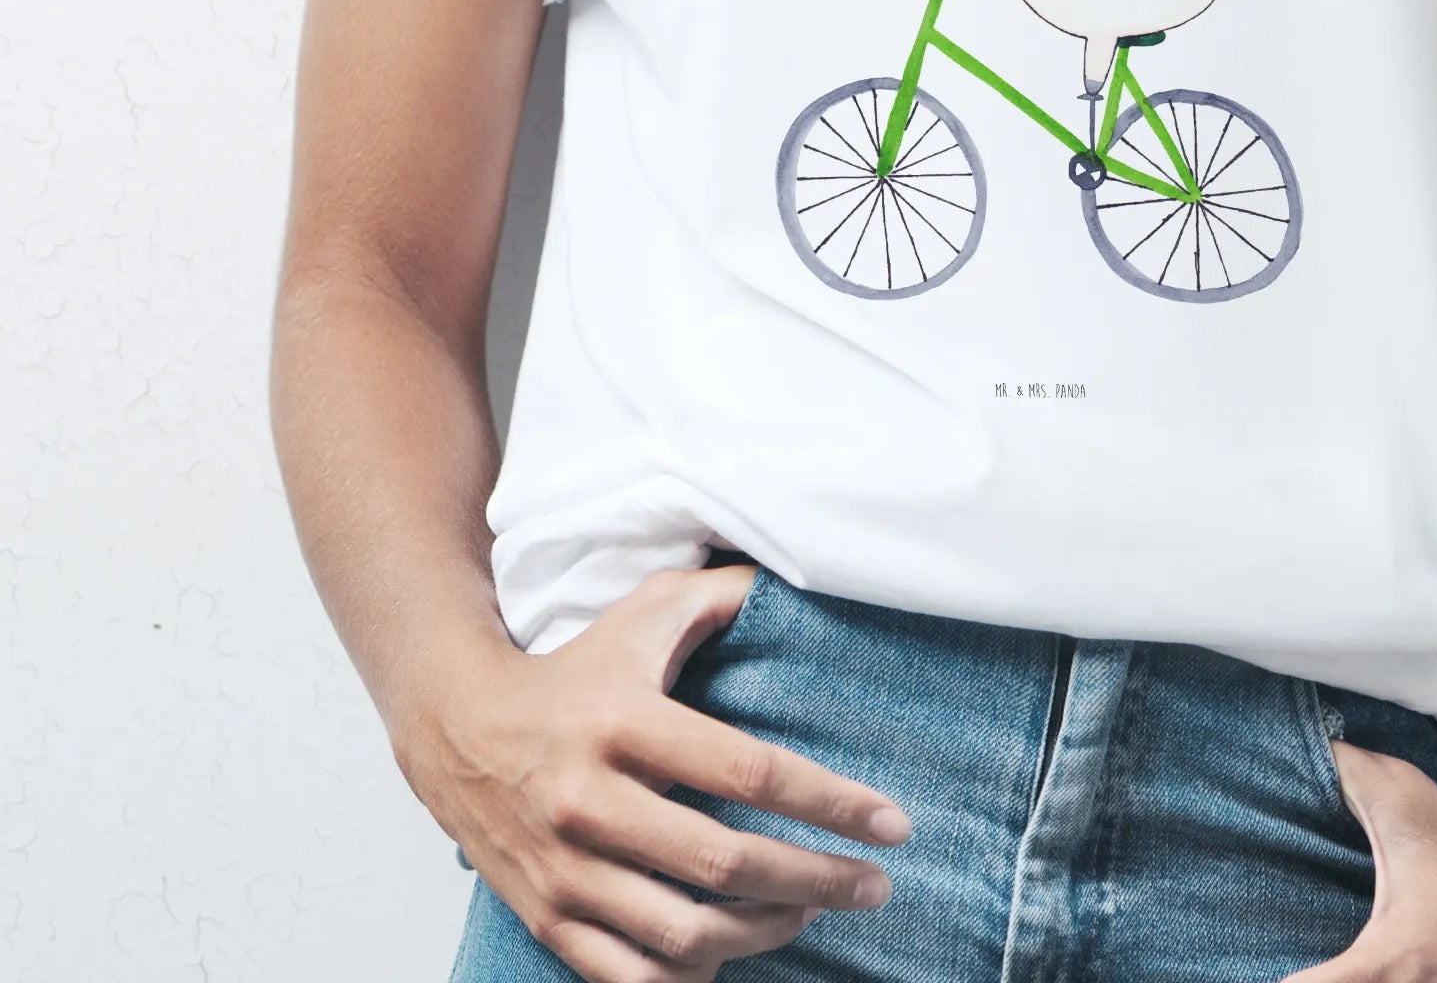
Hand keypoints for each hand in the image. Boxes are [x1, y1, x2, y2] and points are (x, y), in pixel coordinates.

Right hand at [394, 565, 910, 982]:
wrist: (458, 726)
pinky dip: (694, 974)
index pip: (750, 771)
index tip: (892, 824)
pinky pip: (632, 977)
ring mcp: (564, 870)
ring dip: (766, 932)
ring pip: (685, 932)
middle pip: (726, 863)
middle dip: (817, 879)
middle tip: (874, 884)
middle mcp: (589, 801)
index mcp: (624, 723)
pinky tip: (734, 950)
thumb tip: (796, 579)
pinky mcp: (546, 918)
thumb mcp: (644, 614)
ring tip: (812, 910)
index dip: (831, 802)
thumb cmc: (574, 670)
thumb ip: (722, 596)